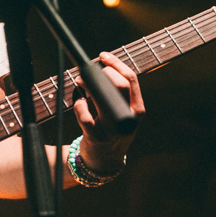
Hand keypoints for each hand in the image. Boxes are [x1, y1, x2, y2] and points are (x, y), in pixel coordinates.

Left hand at [72, 51, 143, 172]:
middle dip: (101, 73)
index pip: (131, 79)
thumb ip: (114, 92)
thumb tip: (94, 68)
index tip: (102, 55)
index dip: (116, 63)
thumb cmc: (111, 129)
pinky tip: (79, 103)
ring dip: (86, 85)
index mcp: (137, 109)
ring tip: (80, 83)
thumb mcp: (121, 112)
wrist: (105, 161)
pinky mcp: (97, 137)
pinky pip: (84, 115)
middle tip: (88, 72)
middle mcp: (128, 119)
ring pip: (101, 97)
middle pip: (119, 85)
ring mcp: (113, 129)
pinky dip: (78, 105)